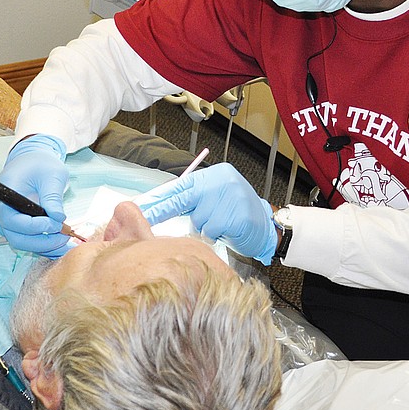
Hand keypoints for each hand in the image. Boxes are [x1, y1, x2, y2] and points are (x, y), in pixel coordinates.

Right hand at [0, 134, 70, 256]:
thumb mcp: (52, 175)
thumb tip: (58, 218)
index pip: (12, 219)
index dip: (34, 227)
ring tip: (66, 242)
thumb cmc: (39, 164)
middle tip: (64, 237)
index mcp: (5, 193)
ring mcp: (3, 219)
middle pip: (15, 236)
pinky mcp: (12, 225)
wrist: (32, 161)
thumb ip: (53, 196)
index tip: (56, 225)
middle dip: (42, 242)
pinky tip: (59, 244)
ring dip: (44, 246)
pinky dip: (42, 244)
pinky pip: (25, 239)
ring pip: (21, 241)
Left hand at [136, 163, 275, 263]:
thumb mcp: (213, 198)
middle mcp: (222, 181)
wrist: (266, 226)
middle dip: (162, 210)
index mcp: (213, 174)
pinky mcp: (236, 216)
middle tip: (146, 219)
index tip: (142, 206)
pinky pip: (210, 230)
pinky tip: (225, 231)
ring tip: (218, 225)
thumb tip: (158, 204)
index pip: (180, 185)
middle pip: (183, 198)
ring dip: (202, 227)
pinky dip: (213, 235)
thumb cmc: (235, 215)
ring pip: (197, 219)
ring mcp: (231, 197)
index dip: (160, 197)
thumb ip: (192, 198)